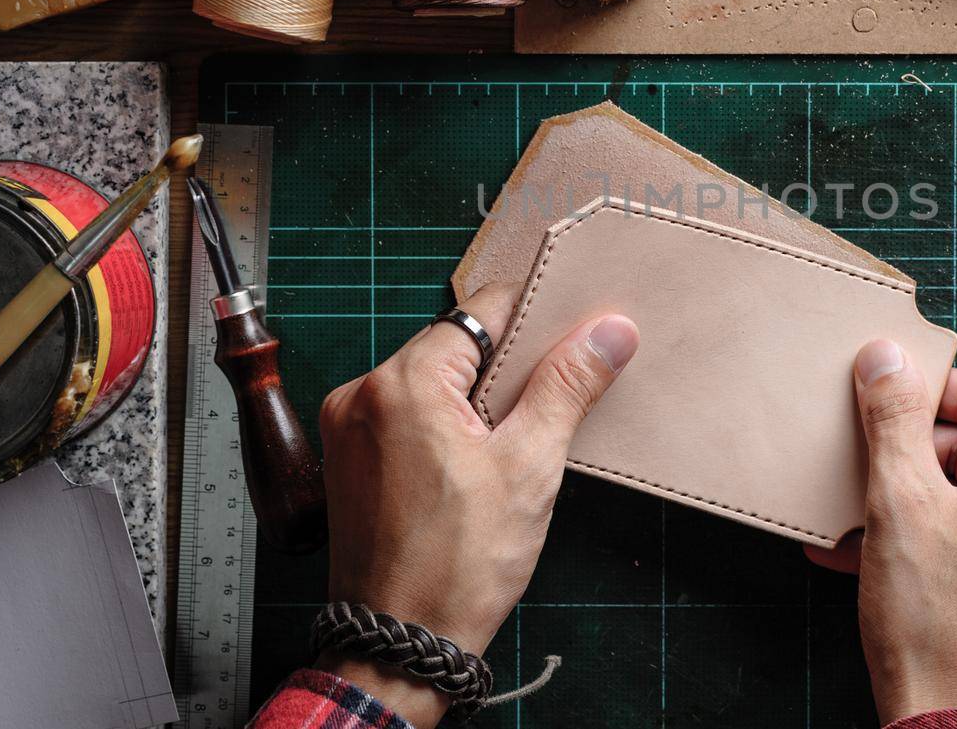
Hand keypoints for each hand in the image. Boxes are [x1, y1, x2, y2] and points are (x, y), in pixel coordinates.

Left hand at [314, 283, 639, 727]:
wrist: (398, 645)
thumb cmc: (461, 564)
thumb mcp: (530, 466)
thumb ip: (566, 386)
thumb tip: (610, 331)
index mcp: (403, 382)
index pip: (479, 312)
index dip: (533, 317)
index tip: (573, 330)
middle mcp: (362, 392)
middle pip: (451, 346)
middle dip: (506, 364)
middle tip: (557, 393)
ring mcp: (346, 427)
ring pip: (429, 382)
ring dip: (475, 396)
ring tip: (518, 436)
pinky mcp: (346, 459)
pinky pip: (404, 415)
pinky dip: (442, 423)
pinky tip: (479, 460)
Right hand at [808, 340, 956, 723]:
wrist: (947, 722)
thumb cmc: (935, 624)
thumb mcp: (900, 500)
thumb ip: (893, 418)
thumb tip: (887, 358)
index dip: (935, 392)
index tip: (886, 401)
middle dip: (916, 454)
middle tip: (864, 467)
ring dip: (912, 498)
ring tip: (855, 516)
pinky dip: (931, 535)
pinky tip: (868, 549)